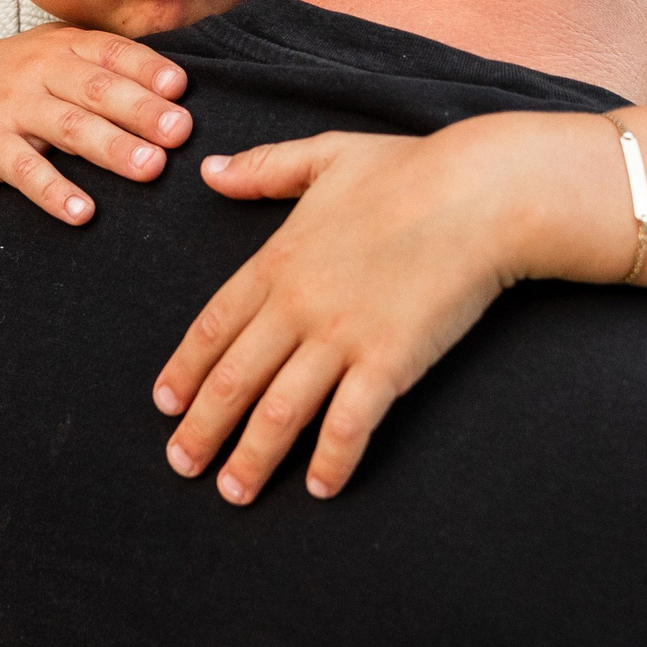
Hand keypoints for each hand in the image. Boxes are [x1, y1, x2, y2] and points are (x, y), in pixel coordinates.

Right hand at [0, 25, 190, 224]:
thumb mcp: (41, 59)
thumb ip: (94, 67)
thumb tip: (169, 92)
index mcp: (59, 47)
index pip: (111, 52)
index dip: (148, 69)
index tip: (183, 89)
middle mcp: (38, 71)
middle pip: (97, 88)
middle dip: (142, 110)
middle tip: (182, 133)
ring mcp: (11, 107)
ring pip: (68, 126)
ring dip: (111, 148)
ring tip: (151, 169)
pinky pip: (23, 169)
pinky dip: (53, 190)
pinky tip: (81, 212)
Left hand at [150, 117, 593, 504]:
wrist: (480, 192)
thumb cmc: (411, 169)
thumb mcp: (327, 155)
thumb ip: (265, 168)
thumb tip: (211, 172)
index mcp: (278, 259)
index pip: (213, 325)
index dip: (185, 370)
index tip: (165, 405)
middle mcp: (298, 304)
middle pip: (233, 379)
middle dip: (202, 429)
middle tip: (181, 466)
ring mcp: (341, 336)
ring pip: (279, 411)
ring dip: (251, 457)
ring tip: (234, 492)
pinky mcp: (388, 361)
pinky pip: (348, 425)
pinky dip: (330, 461)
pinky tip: (320, 487)